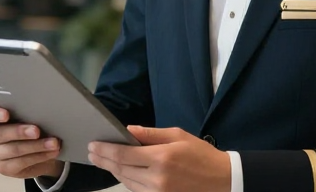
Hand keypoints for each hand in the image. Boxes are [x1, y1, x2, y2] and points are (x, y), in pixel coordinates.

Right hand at [0, 105, 64, 179]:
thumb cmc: (29, 121)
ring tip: (53, 143)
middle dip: (19, 132)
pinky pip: (20, 163)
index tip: (6, 114)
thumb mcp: (25, 113)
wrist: (36, 146)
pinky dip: (39, 156)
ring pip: (12, 150)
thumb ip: (25, 109)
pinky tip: (51, 152)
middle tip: (37, 131)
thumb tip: (41, 105)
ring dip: (36, 146)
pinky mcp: (3, 167)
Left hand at [88, 126, 230, 191]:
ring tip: (102, 160)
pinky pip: (137, 191)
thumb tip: (127, 130)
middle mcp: (157, 179)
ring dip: (113, 170)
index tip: (93, 145)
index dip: (105, 150)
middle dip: (104, 160)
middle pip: (121, 170)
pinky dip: (127, 180)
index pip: (123, 155)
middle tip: (92, 152)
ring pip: (127, 182)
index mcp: (161, 158)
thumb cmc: (201, 154)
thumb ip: (151, 134)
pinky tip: (121, 171)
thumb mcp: (178, 136)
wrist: (223, 181)